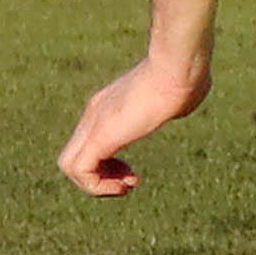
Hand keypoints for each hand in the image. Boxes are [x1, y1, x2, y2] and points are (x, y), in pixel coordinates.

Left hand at [60, 54, 208, 195]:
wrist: (178, 68)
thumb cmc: (187, 77)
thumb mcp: (177, 92)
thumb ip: (172, 99)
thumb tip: (184, 100)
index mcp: (110, 104)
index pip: (90, 141)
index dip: (108, 164)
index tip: (132, 172)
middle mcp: (96, 113)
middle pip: (73, 155)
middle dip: (100, 177)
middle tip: (129, 181)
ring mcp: (94, 123)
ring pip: (69, 165)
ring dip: (96, 186)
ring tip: (125, 186)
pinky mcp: (100, 136)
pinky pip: (79, 171)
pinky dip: (96, 186)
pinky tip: (123, 185)